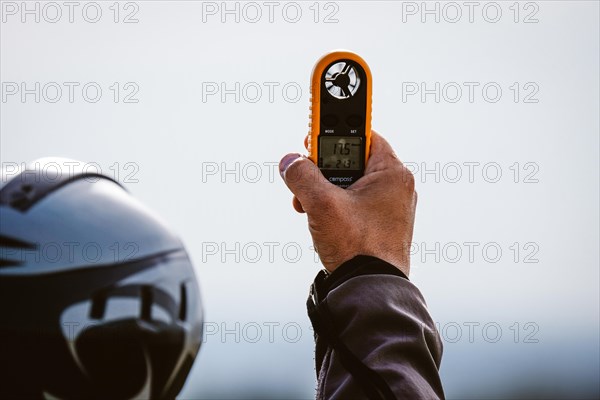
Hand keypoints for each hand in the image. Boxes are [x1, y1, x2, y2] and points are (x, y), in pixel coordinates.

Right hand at [279, 131, 416, 275]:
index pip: (364, 135)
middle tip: (306, 174)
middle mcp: (395, 188)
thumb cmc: (358, 248)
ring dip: (323, 189)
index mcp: (392, 174)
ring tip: (307, 203)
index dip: (335, 133)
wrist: (369, 291)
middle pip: (352, 161)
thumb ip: (302, 176)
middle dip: (323, 168)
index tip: (315, 134)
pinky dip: (333, 206)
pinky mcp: (380, 225)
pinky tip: (318, 218)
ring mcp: (389, 208)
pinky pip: (353, 204)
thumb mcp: (322, 204)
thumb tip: (289, 162)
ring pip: (350, 184)